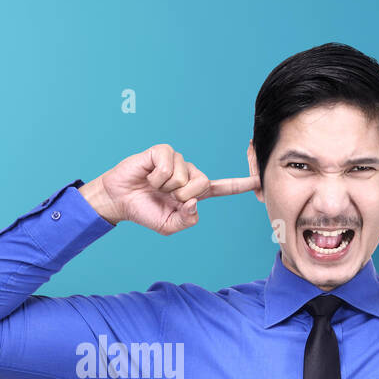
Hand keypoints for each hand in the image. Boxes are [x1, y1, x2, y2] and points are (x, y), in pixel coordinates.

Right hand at [81, 144, 257, 234]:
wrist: (119, 201)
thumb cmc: (145, 211)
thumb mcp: (169, 226)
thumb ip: (187, 220)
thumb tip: (195, 201)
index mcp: (195, 193)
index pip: (222, 188)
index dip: (240, 185)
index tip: (258, 181)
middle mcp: (190, 174)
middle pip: (203, 184)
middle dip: (182, 196)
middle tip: (165, 196)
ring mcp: (178, 162)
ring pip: (185, 176)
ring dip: (166, 187)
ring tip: (154, 186)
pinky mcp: (163, 152)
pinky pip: (169, 166)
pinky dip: (157, 177)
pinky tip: (148, 176)